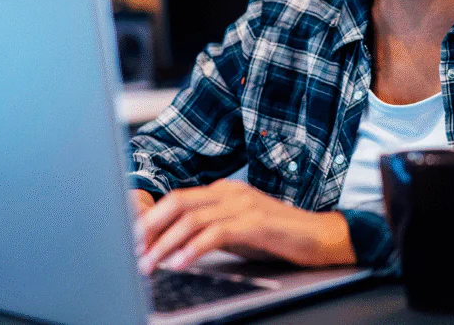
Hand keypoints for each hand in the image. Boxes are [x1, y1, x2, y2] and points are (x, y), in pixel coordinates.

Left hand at [133, 179, 355, 273]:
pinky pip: (215, 233)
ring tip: (150, 264)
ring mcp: (243, 204)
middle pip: (177, 203)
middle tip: (133, 251)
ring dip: (165, 243)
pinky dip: (193, 249)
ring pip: (191, 219)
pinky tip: (181, 263)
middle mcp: (230, 192)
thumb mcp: (237, 231)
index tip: (134, 240)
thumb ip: (209, 230)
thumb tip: (174, 245)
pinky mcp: (255, 222)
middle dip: (150, 228)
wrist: (320, 237)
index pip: (177, 199)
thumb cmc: (279, 237)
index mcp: (223, 190)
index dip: (151, 219)